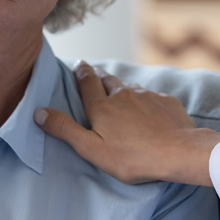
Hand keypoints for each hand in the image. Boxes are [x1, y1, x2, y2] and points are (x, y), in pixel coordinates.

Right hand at [34, 61, 219, 185]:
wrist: (179, 152)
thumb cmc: (133, 157)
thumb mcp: (93, 150)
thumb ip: (66, 130)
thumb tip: (39, 112)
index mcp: (102, 106)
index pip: (87, 81)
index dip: (81, 71)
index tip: (78, 63)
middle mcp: (122, 94)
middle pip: (107, 79)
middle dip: (99, 75)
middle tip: (94, 73)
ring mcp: (146, 95)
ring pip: (129, 86)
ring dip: (121, 87)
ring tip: (119, 93)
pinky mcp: (166, 100)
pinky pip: (151, 95)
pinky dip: (145, 99)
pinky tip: (148, 109)